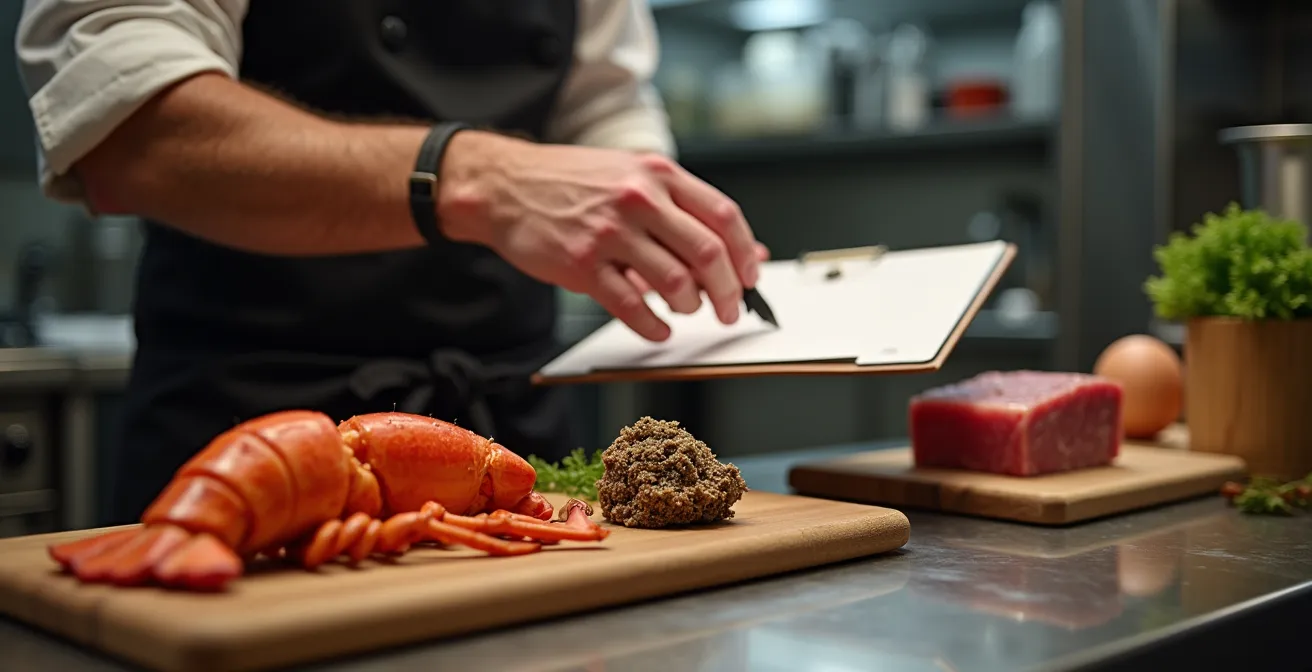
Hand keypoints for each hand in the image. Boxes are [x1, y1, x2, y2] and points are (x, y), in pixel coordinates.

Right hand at [438, 132, 764, 341]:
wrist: (506, 185)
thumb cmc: (572, 182)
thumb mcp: (633, 177)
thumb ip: (684, 209)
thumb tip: (744, 249)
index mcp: (658, 174)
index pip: (724, 216)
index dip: (745, 254)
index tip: (750, 277)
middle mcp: (639, 198)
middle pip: (708, 253)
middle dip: (729, 292)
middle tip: (729, 310)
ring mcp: (610, 232)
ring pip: (674, 283)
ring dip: (690, 308)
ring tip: (686, 311)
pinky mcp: (582, 264)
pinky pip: (630, 306)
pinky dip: (653, 326)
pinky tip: (658, 329)